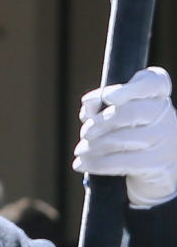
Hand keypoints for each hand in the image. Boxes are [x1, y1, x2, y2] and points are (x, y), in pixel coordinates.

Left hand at [75, 66, 176, 208]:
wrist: (156, 164)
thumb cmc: (128, 129)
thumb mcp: (114, 112)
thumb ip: (99, 104)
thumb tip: (89, 102)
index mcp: (157, 93)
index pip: (153, 82)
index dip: (129, 89)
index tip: (108, 97)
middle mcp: (165, 112)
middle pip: (132, 112)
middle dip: (101, 122)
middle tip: (85, 132)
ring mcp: (165, 138)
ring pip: (125, 138)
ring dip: (95, 146)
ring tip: (80, 150)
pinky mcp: (157, 163)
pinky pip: (124, 162)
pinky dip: (98, 163)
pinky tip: (82, 163)